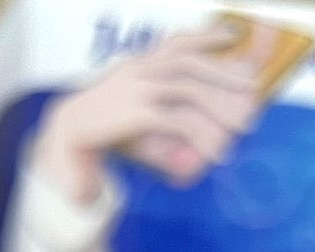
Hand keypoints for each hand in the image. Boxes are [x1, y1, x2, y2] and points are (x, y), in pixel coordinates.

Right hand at [32, 25, 264, 203]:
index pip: (176, 42)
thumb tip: (177, 133)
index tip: (230, 37)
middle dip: (224, 74)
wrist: (62, 137)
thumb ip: (149, 112)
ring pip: (189, 89)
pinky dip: (202, 135)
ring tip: (244, 125)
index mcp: (136, 65)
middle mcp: (139, 70)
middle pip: (190, 63)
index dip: (205, 37)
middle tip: (251, 87)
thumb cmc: (95, 127)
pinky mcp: (137, 114)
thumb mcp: (124, 108)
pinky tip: (218, 152)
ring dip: (220, 106)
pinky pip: (178, 120)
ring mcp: (137, 90)